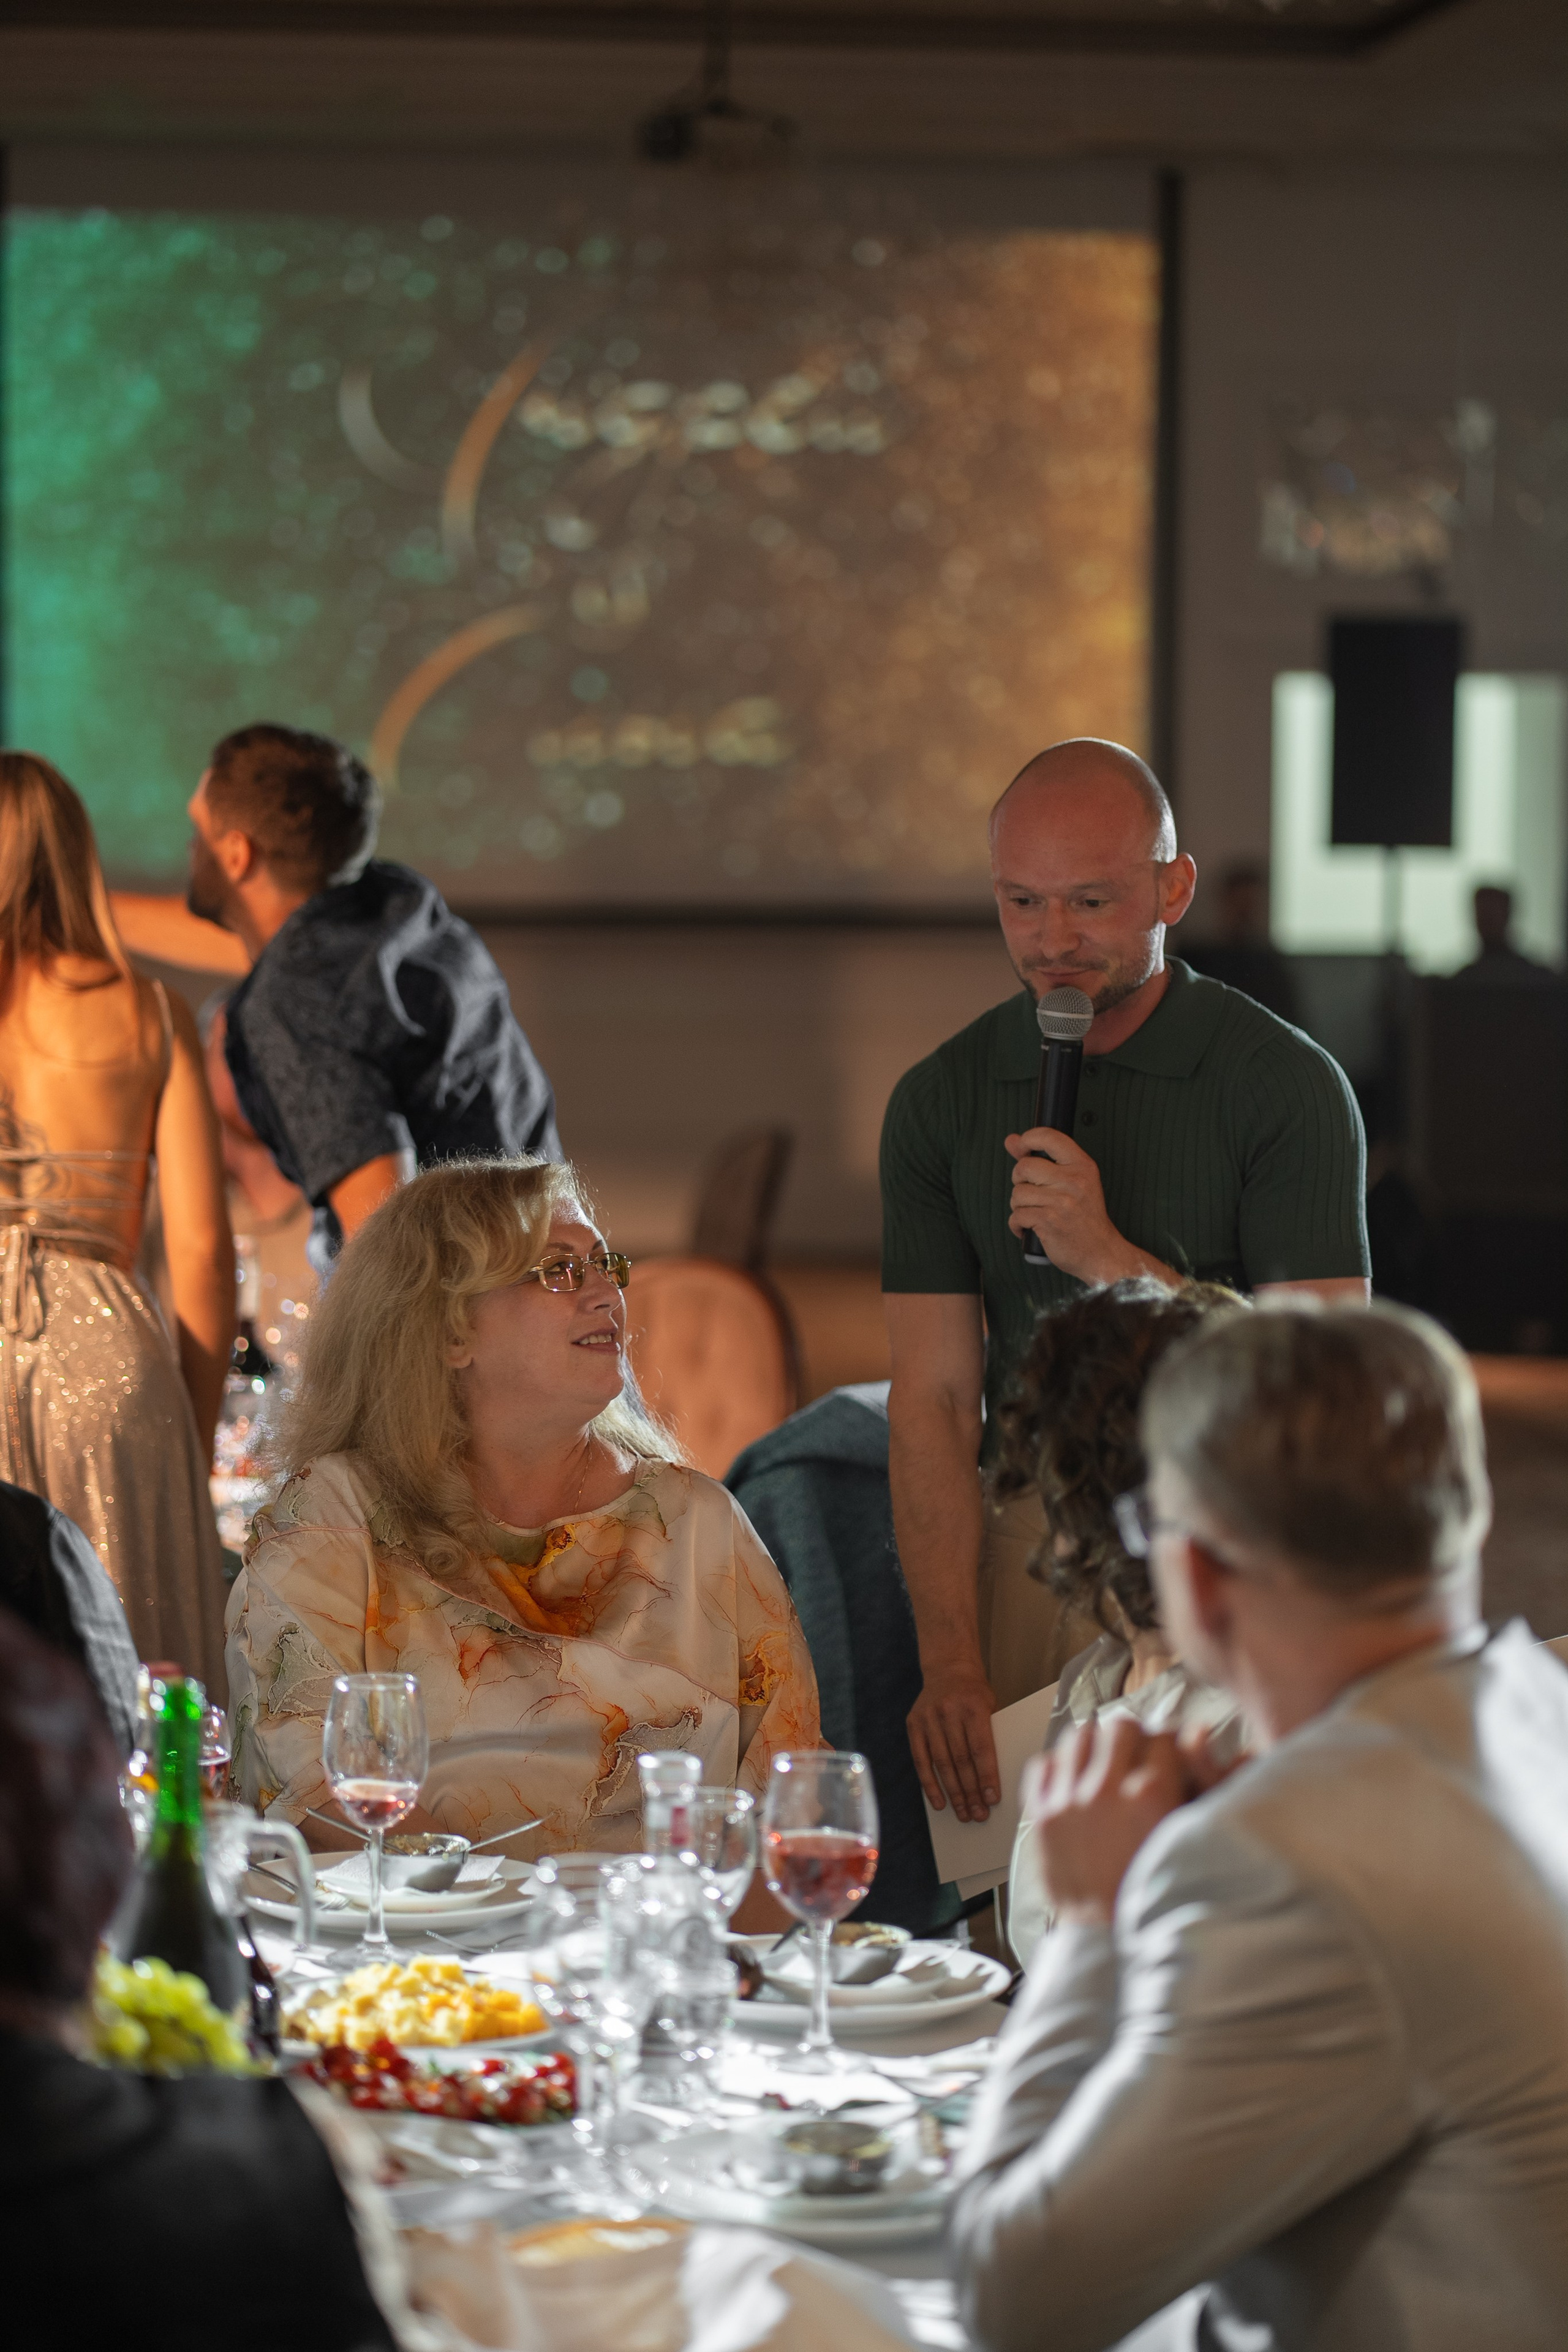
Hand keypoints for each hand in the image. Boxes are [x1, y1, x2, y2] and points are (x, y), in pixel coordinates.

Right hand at [908, 1664, 999, 1821]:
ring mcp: (929, 1718)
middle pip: (961, 1760)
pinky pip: (921, 1760)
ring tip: (963, 1813)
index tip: (992, 1799)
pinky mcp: (914, 1724)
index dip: (987, 1777)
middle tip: (978, 1814)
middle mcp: (949, 1712)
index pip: (981, 1749)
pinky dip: (930, 1784)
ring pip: (941, 1764)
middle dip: (971, 1791)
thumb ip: (990, 1735)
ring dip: (953, 1793)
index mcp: (973, 1707)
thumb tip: (993, 1779)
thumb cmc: (974, 1692)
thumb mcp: (991, 1706)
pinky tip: (939, 1801)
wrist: (948, 1668)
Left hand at [1004, 1127, 1135, 1284]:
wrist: (1101, 1252)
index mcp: (1083, 1166)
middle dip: (1019, 1180)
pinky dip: (1018, 1225)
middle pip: (1024, 1167)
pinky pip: (1016, 1216)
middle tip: (1031, 1192)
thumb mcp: (1074, 1182)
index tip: (1021, 1147)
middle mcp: (1073, 1180)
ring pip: (1017, 1193)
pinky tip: (1031, 1228)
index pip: (1049, 1136)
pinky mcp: (1049, 1221)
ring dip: (1019, 1205)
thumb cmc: (1085, 1216)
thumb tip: (1011, 1140)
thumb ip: (1042, 1158)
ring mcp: (1061, 1201)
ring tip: (1035, 1213)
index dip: (1028, 1139)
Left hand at [1028, 1715, 1192, 1925]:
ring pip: (1078, 1736)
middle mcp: (1107, 1790)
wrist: (1107, 1936)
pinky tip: (1072, 1781)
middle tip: (1136, 1755)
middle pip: (1120, 1727)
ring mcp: (1070, 1801)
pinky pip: (1043, 1764)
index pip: (1162, 1736)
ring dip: (1095, 1745)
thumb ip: (1200, 1780)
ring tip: (1103, 1764)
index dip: (1169, 1743)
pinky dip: (1058, 1766)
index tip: (1167, 1753)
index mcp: (1150, 1794)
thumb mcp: (1185, 1834)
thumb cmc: (1153, 1890)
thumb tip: (1199, 1730)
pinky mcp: (1042, 1816)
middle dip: (1133, 1737)